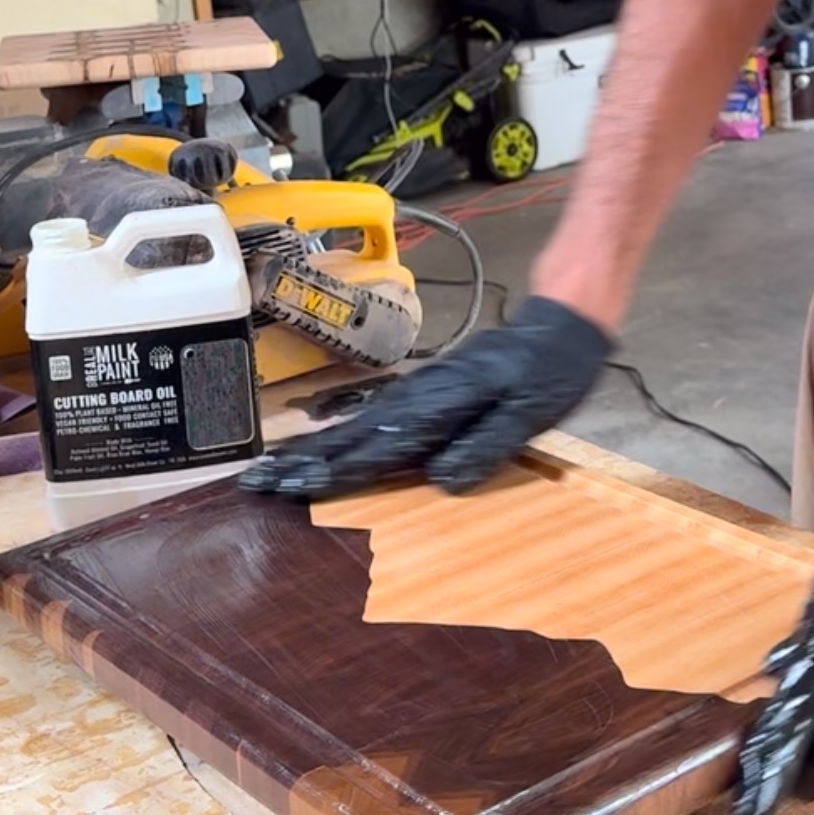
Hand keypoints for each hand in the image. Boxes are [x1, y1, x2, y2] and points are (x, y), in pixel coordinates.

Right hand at [240, 296, 611, 498]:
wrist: (556, 327)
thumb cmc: (551, 371)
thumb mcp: (532, 411)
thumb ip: (486, 444)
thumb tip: (442, 480)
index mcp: (443, 405)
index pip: (379, 446)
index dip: (335, 471)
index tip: (292, 488)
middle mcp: (421, 398)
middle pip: (353, 436)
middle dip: (303, 462)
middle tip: (256, 483)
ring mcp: (418, 394)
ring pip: (355, 427)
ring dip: (311, 451)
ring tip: (272, 471)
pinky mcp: (424, 394)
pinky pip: (371, 420)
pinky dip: (339, 438)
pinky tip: (322, 449)